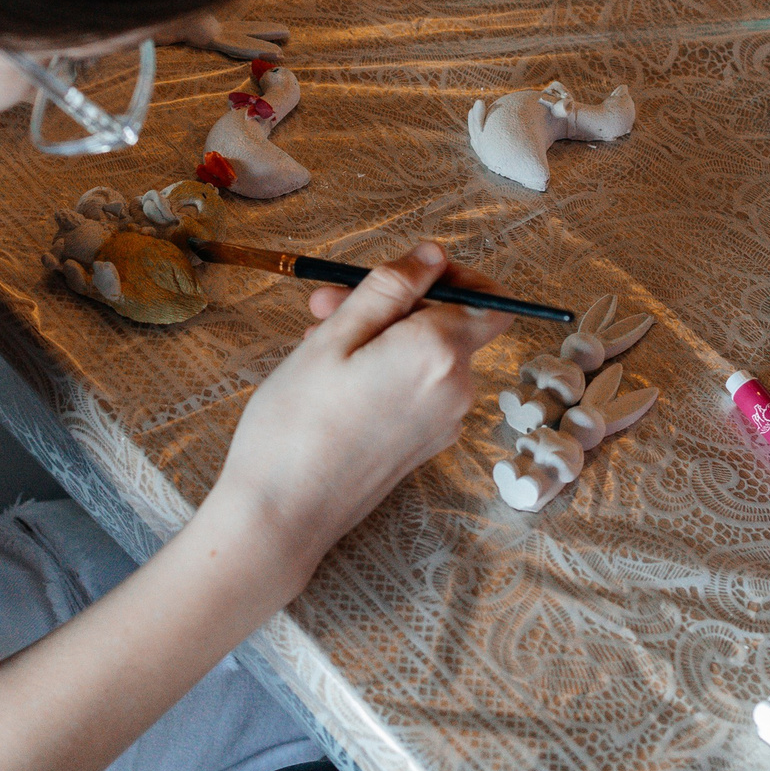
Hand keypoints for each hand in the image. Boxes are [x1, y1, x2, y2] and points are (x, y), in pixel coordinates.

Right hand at [210, 243, 511, 573]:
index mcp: (439, 354)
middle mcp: (456, 390)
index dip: (453, 277)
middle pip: (448, 324)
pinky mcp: (424, 446)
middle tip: (325, 302)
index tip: (402, 272)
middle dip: (394, 304)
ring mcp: (443, 423)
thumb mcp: (334, 337)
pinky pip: (417, 388)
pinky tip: (333, 379)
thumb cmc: (297, 423)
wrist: (282, 514)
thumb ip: (389, 289)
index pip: (487, 300)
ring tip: (315, 341)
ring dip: (381, 337)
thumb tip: (432, 256)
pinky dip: (385, 371)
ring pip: (427, 357)